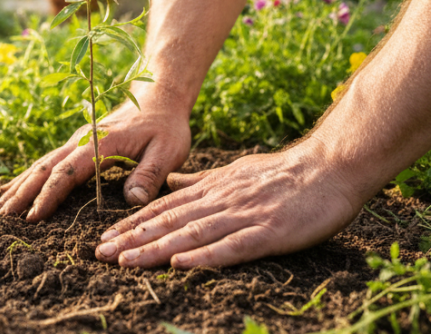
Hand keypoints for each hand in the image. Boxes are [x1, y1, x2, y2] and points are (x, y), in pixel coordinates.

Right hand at [0, 101, 190, 220]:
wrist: (160, 96)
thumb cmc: (166, 126)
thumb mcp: (168, 151)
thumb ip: (151, 174)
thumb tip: (132, 199)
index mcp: (100, 145)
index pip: (67, 173)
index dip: (48, 196)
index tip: (32, 218)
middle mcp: (82, 142)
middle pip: (43, 169)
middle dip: (20, 194)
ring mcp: (77, 142)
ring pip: (40, 165)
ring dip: (18, 186)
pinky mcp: (78, 145)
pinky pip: (47, 163)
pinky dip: (28, 178)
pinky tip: (14, 189)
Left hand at [93, 140, 363, 267]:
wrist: (331, 167)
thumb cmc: (285, 174)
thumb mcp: (235, 172)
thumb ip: (201, 182)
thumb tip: (170, 183)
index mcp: (214, 188)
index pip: (165, 208)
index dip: (133, 224)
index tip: (105, 238)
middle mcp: (222, 201)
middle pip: (170, 222)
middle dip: (132, 238)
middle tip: (99, 254)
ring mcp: (244, 216)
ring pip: (192, 234)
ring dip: (156, 249)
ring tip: (126, 261)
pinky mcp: (268, 232)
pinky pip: (232, 247)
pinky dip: (204, 256)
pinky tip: (180, 264)